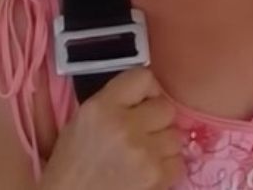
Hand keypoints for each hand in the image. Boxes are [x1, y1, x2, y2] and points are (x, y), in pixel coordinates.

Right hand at [44, 68, 182, 189]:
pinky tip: (146, 172)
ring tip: (142, 156)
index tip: (143, 103)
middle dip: (156, 121)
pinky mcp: (155, 176)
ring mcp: (143, 151)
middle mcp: (124, 125)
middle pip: (166, 108)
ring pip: (175, 136)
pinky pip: (178, 162)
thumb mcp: (83, 121)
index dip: (148, 91)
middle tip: (142, 134)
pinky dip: (166, 169)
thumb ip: (115, 101)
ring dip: (162, 146)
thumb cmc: (74, 163)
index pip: (144, 77)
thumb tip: (150, 94)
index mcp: (101, 107)